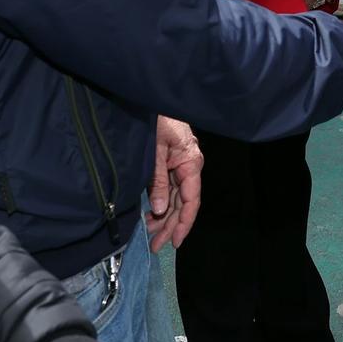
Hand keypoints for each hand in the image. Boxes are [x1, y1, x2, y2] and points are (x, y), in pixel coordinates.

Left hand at [146, 117, 202, 251]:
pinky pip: (169, 188)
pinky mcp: (170, 162)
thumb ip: (158, 180)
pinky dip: (160, 202)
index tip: (174, 241)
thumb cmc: (158, 118)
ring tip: (151, 233)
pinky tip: (151, 215)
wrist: (153, 96)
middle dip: (170, 225)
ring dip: (164, 217)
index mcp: (191, 162)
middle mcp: (188, 166)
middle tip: (156, 245)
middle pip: (183, 204)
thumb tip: (159, 209)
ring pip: (175, 198)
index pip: (191, 200)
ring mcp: (180, 164)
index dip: (184, 223)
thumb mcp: (156, 150)